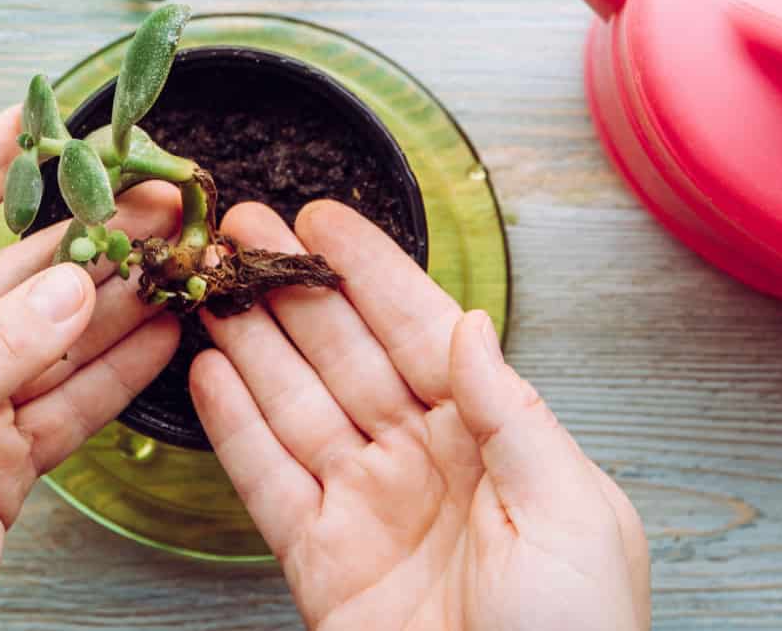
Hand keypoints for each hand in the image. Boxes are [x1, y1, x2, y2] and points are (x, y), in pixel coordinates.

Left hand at [0, 109, 180, 630]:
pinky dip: (115, 372)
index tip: (39, 114)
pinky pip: (68, 401)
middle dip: (83, 235)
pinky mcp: (1, 459)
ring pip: (52, 335)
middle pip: (12, 273)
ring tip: (172, 257)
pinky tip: (159, 335)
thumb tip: (74, 285)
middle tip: (150, 198)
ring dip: (112, 300)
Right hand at [190, 201, 649, 630]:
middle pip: (343, 353)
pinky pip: (267, 479)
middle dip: (292, 286)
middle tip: (242, 228)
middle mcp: (421, 459)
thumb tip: (471, 326)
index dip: (369, 272)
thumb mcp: (572, 512)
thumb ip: (513, 412)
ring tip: (213, 283)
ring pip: (295, 403)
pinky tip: (208, 373)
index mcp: (491, 438)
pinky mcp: (319, 560)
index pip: (419, 330)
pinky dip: (234, 426)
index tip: (324, 221)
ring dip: (251, 340)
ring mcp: (366, 506)